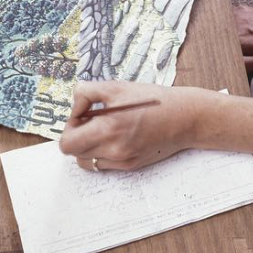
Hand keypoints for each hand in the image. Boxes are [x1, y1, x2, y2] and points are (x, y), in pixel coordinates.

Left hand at [58, 81, 206, 171]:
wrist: (184, 118)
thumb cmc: (152, 100)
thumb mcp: (116, 86)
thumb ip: (86, 92)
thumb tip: (74, 107)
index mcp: (107, 129)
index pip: (67, 143)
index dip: (69, 127)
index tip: (82, 115)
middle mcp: (113, 150)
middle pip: (75, 153)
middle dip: (77, 136)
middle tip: (90, 121)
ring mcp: (122, 161)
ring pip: (88, 161)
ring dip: (88, 146)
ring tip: (104, 129)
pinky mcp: (131, 166)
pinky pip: (105, 164)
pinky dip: (104, 152)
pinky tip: (118, 136)